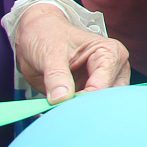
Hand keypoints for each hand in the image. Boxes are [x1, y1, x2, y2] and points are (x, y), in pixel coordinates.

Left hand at [13, 3, 130, 103]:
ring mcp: (101, 80)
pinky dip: (72, 113)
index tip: (61, 107)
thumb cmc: (47, 35)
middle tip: (59, 112)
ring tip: (57, 111)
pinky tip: (56, 112)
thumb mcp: (50, 53)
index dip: (83, 99)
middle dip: (84, 108)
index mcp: (109, 52)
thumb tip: (61, 98)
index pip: (103, 85)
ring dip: (79, 112)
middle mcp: (111, 68)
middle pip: (106, 98)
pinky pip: (87, 108)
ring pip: (99, 106)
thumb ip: (57, 76)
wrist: (35, 34)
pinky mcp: (89, 90)